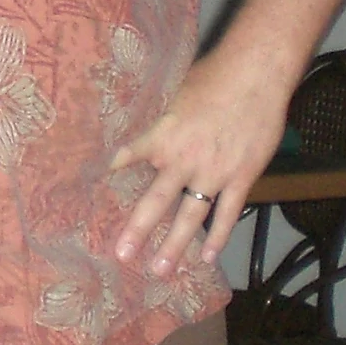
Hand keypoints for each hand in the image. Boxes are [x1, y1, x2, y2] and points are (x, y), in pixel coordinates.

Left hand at [109, 43, 290, 277]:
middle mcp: (183, 160)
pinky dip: (218, 235)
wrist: (255, 75)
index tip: (90, 195)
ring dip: (175, 244)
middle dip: (138, 230)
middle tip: (122, 255)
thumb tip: (149, 132)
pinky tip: (208, 256)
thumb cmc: (213, 77)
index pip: (130, 158)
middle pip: (156, 201)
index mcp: (163, 136)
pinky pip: (227, 212)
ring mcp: (214, 172)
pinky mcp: (241, 177)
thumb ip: (163, 121)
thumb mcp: (175, 94)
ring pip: (191, 215)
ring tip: (160, 269)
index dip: (112, 174)